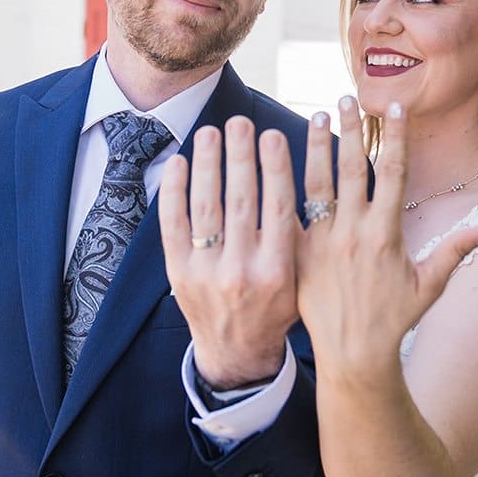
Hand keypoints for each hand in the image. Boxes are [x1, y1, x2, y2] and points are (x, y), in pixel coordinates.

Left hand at [159, 116, 300, 388]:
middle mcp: (241, 271)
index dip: (274, 168)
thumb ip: (299, 236)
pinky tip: (180, 162)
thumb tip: (304, 177)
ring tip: (210, 131)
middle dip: (239, 157)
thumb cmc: (276, 309)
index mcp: (277, 271)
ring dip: (208, 164)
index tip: (272, 135)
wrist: (237, 354)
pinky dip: (174, 191)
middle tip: (240, 122)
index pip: (276, 207)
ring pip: (206, 207)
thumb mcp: (299, 279)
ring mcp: (206, 272)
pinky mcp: (178, 273)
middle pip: (239, 201)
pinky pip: (173, 224)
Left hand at [296, 97, 477, 376]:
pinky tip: (284, 161)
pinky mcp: (299, 254)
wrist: (352, 356)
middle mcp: (354, 233)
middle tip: (348, 97)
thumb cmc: (394, 321)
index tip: (394, 108)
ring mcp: (323, 242)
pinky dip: (288, 184)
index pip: (393, 173)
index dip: (395, 138)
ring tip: (319, 116)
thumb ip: (456, 251)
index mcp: (387, 234)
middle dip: (352, 130)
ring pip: (319, 183)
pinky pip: (292, 212)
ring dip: (318, 146)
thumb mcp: (429, 286)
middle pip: (353, 168)